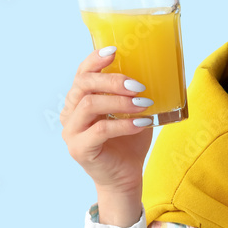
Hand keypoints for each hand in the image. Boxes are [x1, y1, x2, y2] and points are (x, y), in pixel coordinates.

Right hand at [61, 47, 153, 195]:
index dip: (95, 59)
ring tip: (144, 103)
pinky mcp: (79, 149)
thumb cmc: (129, 142)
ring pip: (89, 105)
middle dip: (113, 81)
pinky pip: (100, 130)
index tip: (115, 51)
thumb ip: (133, 93)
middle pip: (83, 85)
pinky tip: (142, 122)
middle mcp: (69, 113)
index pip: (81, 73)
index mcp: (79, 100)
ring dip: (120, 102)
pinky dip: (124, 124)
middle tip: (139, 85)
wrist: (126, 177)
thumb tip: (157, 69)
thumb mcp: (132, 112)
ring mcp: (71, 132)